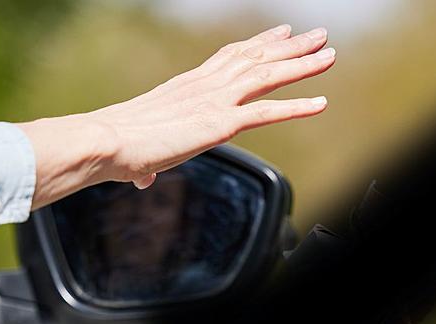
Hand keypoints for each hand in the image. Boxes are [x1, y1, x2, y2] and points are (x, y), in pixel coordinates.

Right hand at [19, 25, 334, 207]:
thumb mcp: (137, 152)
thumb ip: (146, 164)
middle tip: (316, 35)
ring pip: (267, 75)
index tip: (280, 34)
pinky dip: (297, 106)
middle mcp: (204, 86)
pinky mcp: (219, 123)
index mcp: (186, 86)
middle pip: (255, 58)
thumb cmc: (114, 146)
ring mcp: (214, 101)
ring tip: (329, 54)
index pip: (229, 57)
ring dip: (302, 64)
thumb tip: (141, 179)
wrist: (106, 140)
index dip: (258, 44)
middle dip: (289, 46)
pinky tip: (320, 103)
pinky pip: (267, 112)